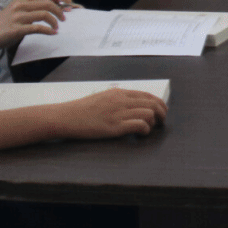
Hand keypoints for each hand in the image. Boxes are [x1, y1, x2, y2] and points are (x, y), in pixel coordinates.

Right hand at [0, 0, 73, 49]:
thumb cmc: (4, 23)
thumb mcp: (16, 9)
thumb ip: (31, 6)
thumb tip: (51, 6)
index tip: (64, 1)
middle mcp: (20, 4)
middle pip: (47, 2)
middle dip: (60, 9)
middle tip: (64, 17)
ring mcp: (19, 16)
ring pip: (45, 14)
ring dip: (55, 21)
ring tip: (57, 27)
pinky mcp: (17, 29)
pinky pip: (38, 28)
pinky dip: (48, 31)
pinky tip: (52, 33)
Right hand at [52, 87, 167, 139]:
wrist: (66, 117)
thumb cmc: (82, 110)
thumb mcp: (102, 98)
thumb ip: (117, 99)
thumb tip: (132, 105)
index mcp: (119, 93)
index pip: (148, 95)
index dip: (159, 104)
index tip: (161, 112)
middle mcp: (121, 100)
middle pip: (153, 103)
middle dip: (162, 113)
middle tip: (161, 122)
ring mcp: (118, 113)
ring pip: (149, 113)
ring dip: (153, 123)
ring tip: (147, 130)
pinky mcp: (114, 126)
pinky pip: (139, 125)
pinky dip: (145, 130)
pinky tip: (139, 134)